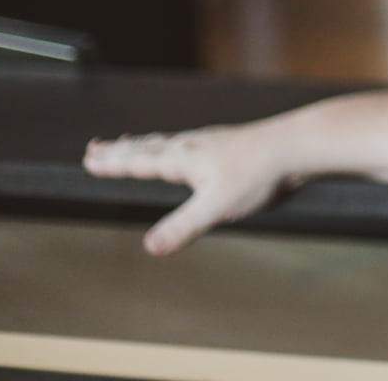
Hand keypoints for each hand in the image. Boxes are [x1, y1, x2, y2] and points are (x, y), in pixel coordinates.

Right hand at [83, 124, 290, 255]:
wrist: (298, 144)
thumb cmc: (259, 174)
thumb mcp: (217, 207)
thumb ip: (183, 227)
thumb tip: (149, 247)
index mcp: (185, 158)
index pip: (141, 161)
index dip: (115, 163)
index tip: (89, 160)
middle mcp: (194, 145)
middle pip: (149, 146)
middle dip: (121, 150)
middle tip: (95, 147)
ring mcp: (213, 141)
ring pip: (170, 141)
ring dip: (145, 144)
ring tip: (132, 143)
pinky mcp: (231, 142)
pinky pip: (191, 141)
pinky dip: (174, 143)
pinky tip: (187, 146)